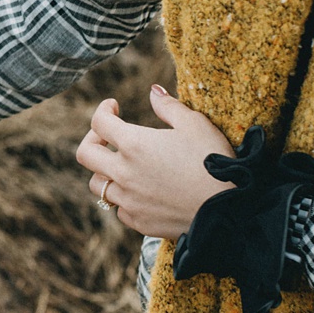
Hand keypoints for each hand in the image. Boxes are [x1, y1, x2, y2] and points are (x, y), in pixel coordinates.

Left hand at [75, 84, 234, 239]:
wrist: (228, 210)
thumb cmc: (215, 161)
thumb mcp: (195, 124)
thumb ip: (169, 107)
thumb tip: (153, 92)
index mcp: (134, 144)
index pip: (99, 122)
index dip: (103, 110)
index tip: (113, 107)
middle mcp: (124, 172)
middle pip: (85, 155)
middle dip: (92, 140)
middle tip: (106, 136)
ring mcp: (129, 200)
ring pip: (98, 185)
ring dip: (105, 172)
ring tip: (122, 165)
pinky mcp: (138, 221)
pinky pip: (119, 208)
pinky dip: (124, 197)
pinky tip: (139, 191)